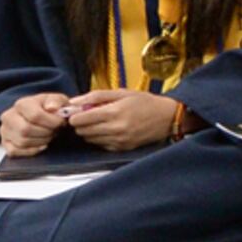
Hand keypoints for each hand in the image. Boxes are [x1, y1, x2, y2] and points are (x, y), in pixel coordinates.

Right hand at [0, 92, 77, 154]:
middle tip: (55, 131)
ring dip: (41, 142)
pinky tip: (41, 145)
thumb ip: (56, 101)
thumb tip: (52, 108)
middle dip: (46, 133)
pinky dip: (31, 150)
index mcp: (22, 104)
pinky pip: (14, 151)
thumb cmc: (49, 109)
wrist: (39, 115)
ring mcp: (5, 130)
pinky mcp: (5, 142)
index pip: (35, 115)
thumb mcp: (57, 100)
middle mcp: (9, 116)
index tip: (61, 123)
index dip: (52, 122)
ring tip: (49, 136)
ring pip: (22, 141)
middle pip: (26, 130)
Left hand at [59, 89, 186, 148]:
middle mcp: (115, 129)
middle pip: (82, 131)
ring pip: (89, 139)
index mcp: (114, 112)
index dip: (74, 115)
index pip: (80, 119)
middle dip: (80, 123)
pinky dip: (100, 137)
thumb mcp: (121, 92)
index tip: (76, 111)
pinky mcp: (121, 148)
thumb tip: (73, 102)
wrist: (167, 117)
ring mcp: (118, 141)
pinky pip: (100, 145)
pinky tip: (108, 129)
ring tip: (99, 122)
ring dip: (89, 131)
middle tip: (87, 115)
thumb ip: (96, 96)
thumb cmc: (145, 102)